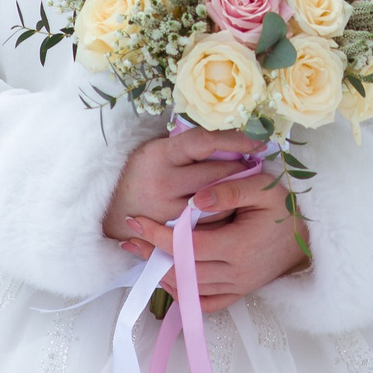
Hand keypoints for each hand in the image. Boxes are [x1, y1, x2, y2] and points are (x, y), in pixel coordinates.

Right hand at [101, 127, 261, 241]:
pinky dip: (221, 216)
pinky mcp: (172, 233)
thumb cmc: (145, 173)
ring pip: (217, 203)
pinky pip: (209, 226)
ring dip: (233, 194)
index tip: (258, 140)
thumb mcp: (160, 151)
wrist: (114, 210)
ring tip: (238, 187)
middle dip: (238, 169)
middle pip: (216, 173)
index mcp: (161, 154)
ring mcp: (167, 211)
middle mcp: (163, 182)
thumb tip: (236, 140)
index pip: (205, 141)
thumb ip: (191, 148)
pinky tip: (227, 209)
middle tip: (250, 165)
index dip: (235, 139)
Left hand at [117, 170, 309, 312]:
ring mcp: (238, 286)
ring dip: (162, 272)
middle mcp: (236, 273)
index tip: (136, 221)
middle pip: (183, 270)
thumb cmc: (286, 205)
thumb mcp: (262, 187)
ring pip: (190, 289)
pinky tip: (169, 279)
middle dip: (152, 254)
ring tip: (142, 254)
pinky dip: (184, 295)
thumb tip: (196, 201)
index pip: (187, 246)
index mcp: (239, 246)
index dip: (158, 236)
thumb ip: (229, 190)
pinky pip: (205, 303)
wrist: (311, 233)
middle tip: (129, 238)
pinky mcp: (241, 292)